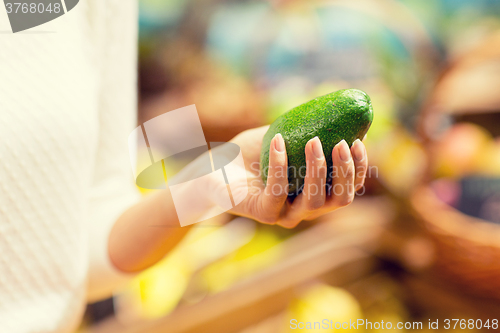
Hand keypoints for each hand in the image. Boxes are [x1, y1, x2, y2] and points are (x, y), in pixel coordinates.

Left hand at [225, 126, 367, 227]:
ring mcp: (285, 214)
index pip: (348, 189)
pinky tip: (279, 140)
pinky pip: (278, 192)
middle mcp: (304, 208)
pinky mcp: (263, 213)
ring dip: (318, 169)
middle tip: (340, 143)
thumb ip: (314, 131)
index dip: (360, 169)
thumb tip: (346, 116)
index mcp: (315, 193)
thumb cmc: (252, 153)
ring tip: (313, 141)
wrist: (215, 166)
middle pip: (340, 200)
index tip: (359, 141)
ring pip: (315, 201)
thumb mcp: (288, 137)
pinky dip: (282, 165)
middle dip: (346, 171)